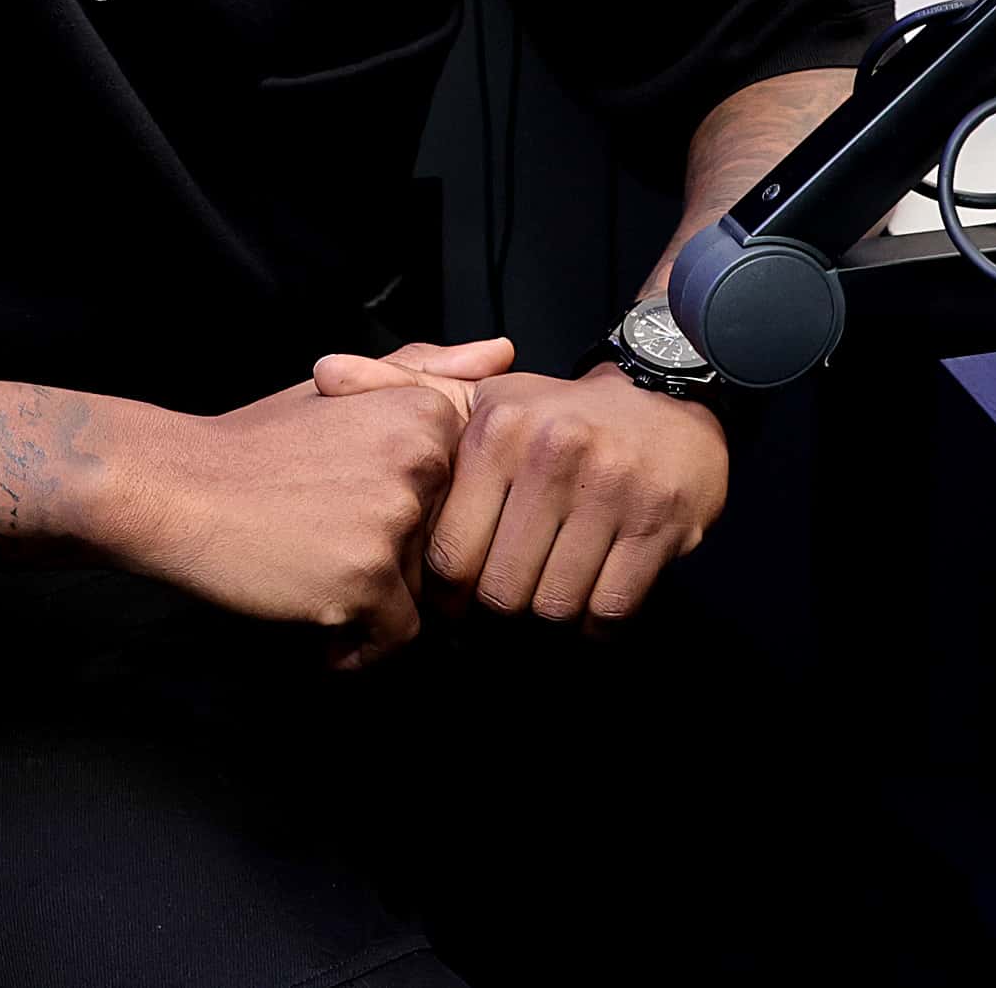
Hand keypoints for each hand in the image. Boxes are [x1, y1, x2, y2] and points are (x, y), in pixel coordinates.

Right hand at [84, 368, 483, 667]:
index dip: (412, 516)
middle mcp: (425, 462)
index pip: (462, 495)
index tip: (358, 511)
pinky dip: (355, 645)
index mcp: (427, 414)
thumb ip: (429, 370)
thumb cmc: (257, 443)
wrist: (175, 486)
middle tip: (326, 543)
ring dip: (373, 600)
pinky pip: (394, 638)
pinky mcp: (367, 579)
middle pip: (444, 545)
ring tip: (311, 573)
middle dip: (394, 560)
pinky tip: (313, 620)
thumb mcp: (344, 388)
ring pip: (421, 593)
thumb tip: (505, 352)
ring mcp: (398, 522)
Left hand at [354, 364, 726, 625]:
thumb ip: (402, 387)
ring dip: (549, 619)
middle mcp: (553, 452)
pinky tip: (592, 600)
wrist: (671, 401)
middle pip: (500, 591)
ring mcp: (612, 487)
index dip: (449, 593)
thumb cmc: (561, 417)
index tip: (461, 594)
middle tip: (508, 601)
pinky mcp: (659, 522)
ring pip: (553, 606)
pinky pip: (608, 611)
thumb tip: (323, 370)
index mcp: (499, 429)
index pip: (449, 554)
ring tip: (549, 597)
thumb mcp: (486, 397)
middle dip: (501, 611)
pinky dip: (596, 625)